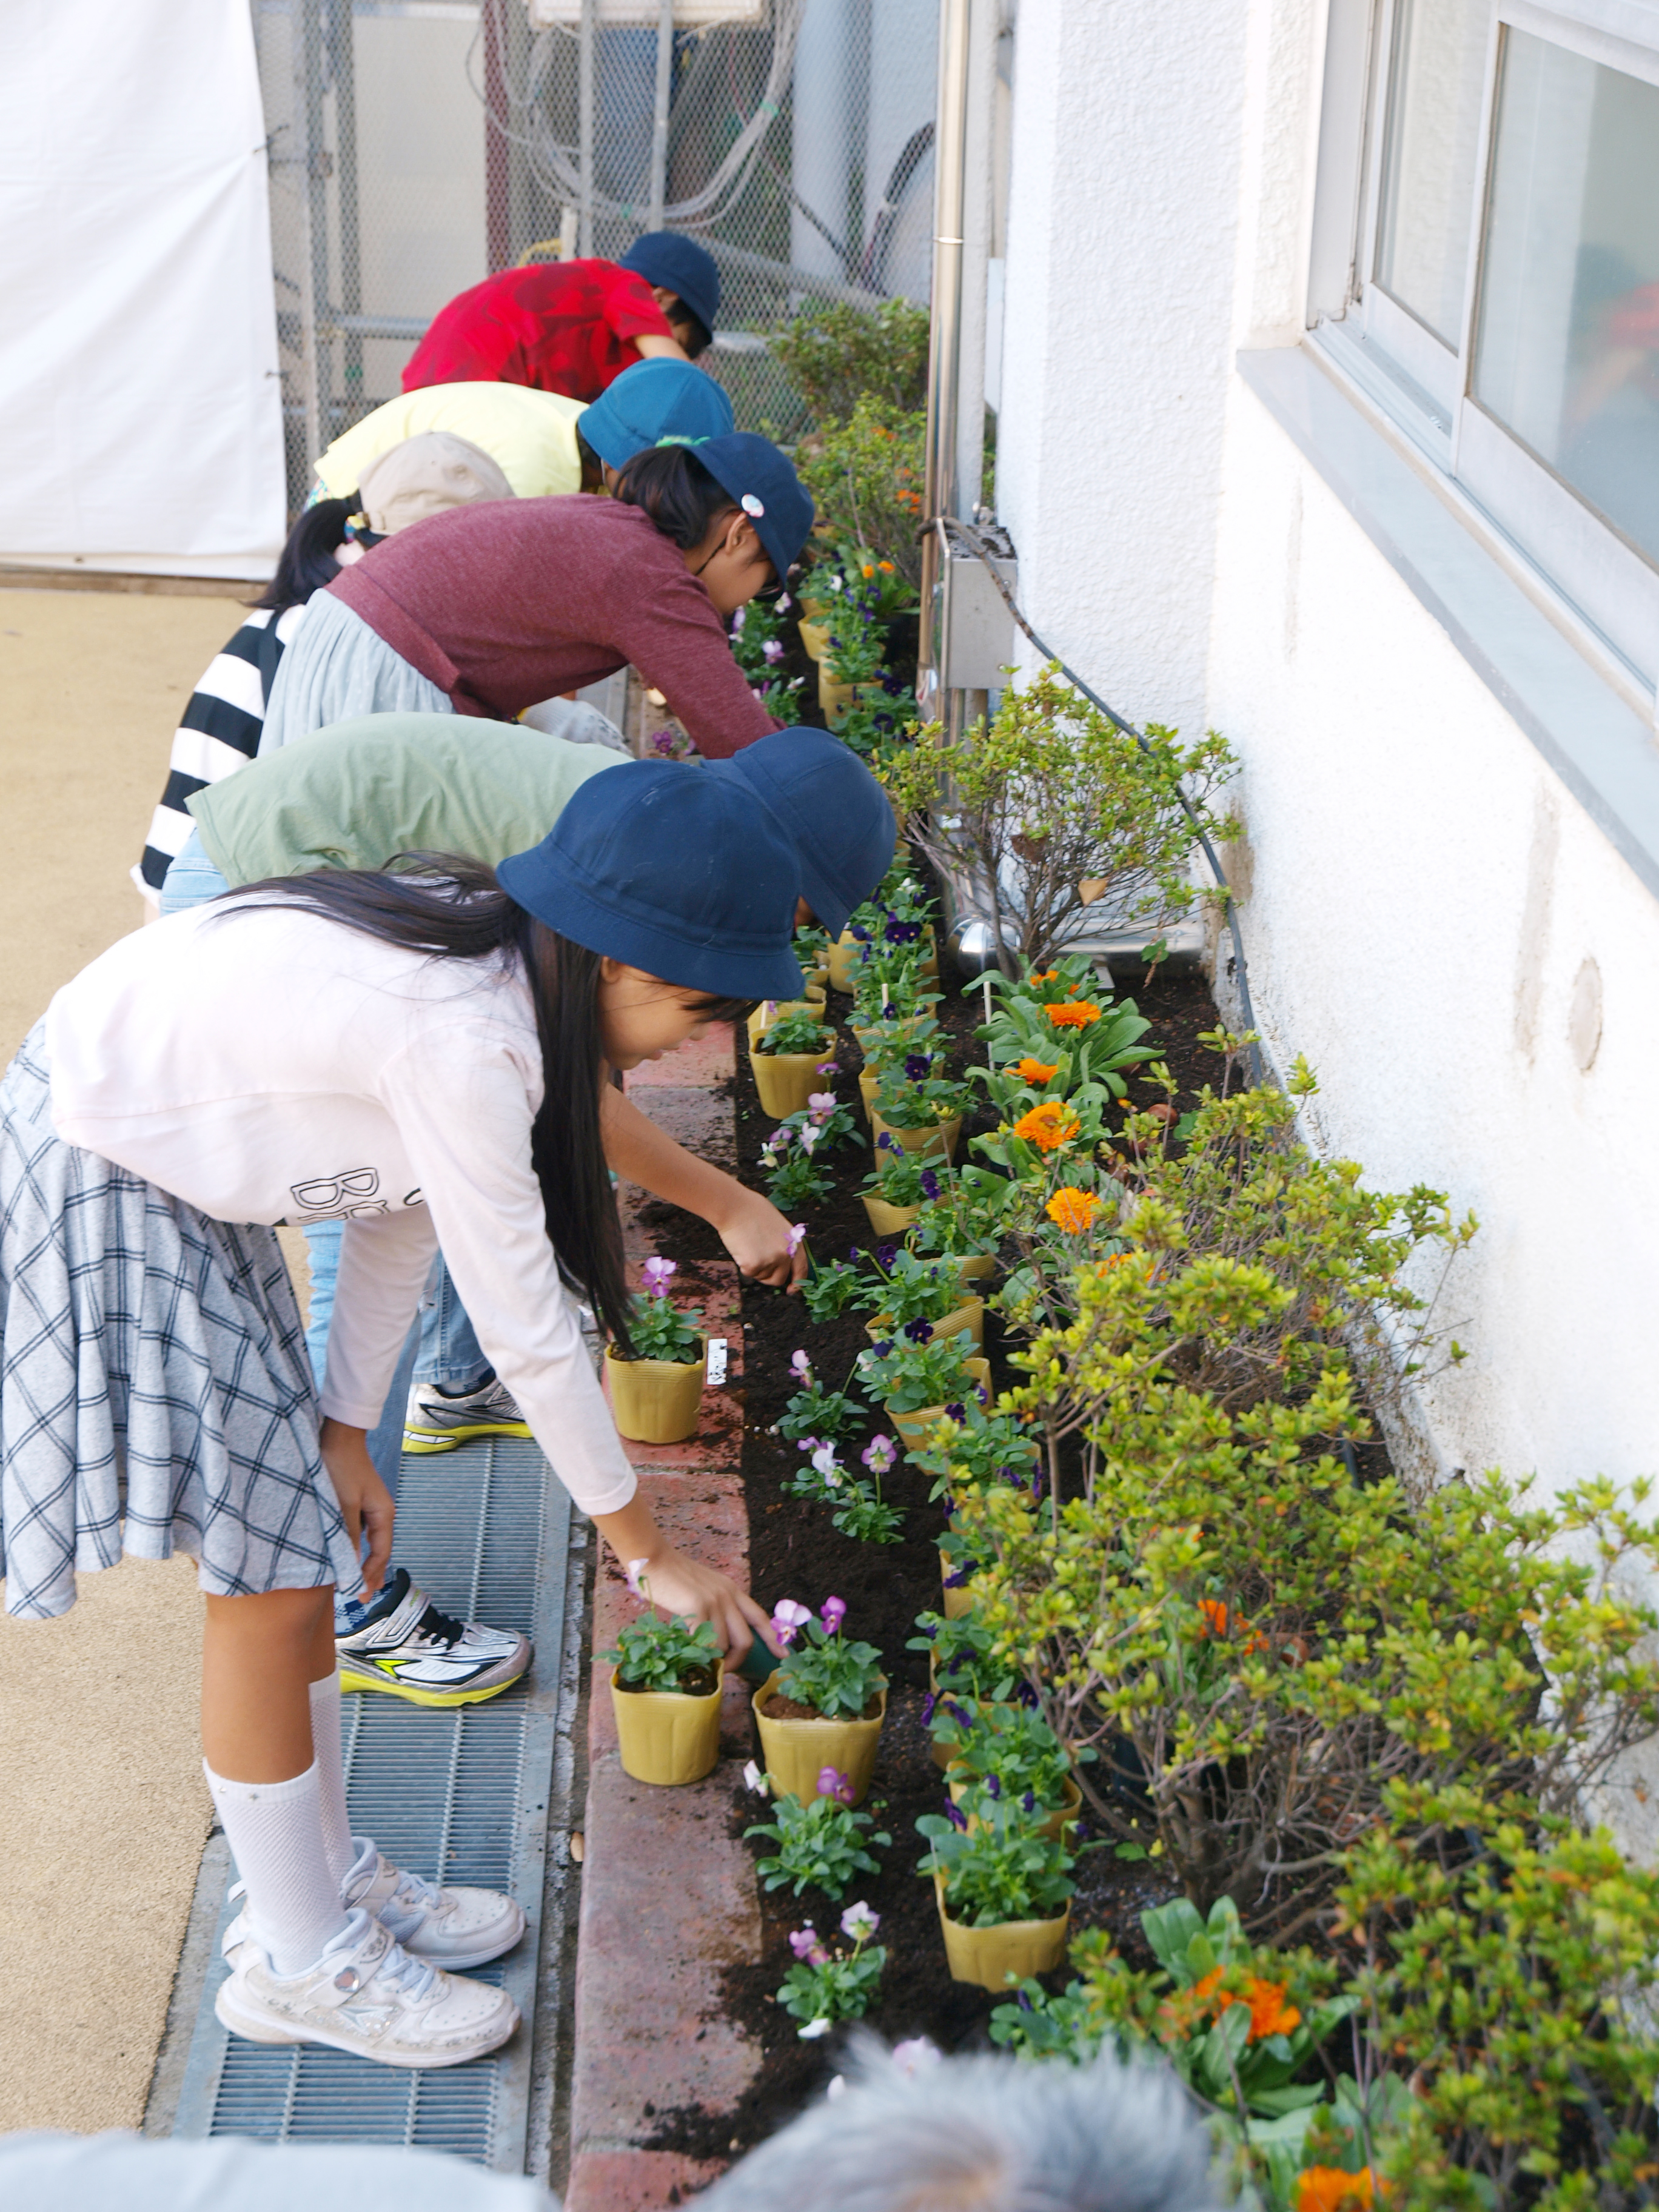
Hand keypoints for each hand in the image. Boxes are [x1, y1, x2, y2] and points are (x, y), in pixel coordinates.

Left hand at [319, 1418, 394, 1598]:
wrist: (336, 1436)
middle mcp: (379, 1512)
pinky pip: (357, 1530)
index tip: (361, 1596)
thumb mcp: (342, 1505)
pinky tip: (343, 1554)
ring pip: (367, 1541)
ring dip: (361, 1560)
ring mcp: (368, 1506)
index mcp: (383, 1513)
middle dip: (370, 1573)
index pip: (381, 1553)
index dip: (371, 1576)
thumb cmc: (340, 1467)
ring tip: (354, 1581)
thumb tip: (348, 1566)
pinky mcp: (355, 1501)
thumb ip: (347, 1536)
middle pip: (378, 1550)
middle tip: (363, 1597)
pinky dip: (352, 1546)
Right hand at [635, 1543, 780, 1667]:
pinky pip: (706, 1642)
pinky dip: (701, 1653)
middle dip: (737, 1661)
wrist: (653, 1559)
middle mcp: (728, 1595)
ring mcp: (714, 1601)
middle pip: (746, 1640)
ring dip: (714, 1659)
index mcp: (732, 1589)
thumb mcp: (704, 1589)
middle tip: (724, 1669)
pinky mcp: (697, 1606)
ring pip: (724, 1645)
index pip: (760, 1617)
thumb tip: (720, 1639)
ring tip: (700, 1659)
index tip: (783, 1655)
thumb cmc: (673, 1577)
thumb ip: (716, 1607)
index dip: (772, 1638)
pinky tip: (691, 1653)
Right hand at [713, 1184, 807, 1292]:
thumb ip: (784, 1245)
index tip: (791, 1290)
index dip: (797, 1283)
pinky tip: (741, 1248)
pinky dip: (742, 1264)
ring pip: (761, 1276)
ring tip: (748, 1246)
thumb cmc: (753, 1211)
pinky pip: (748, 1273)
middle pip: (778, 1279)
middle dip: (768, 1276)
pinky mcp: (754, 1265)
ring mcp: (771, 1260)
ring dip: (754, 1267)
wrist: (735, 1207)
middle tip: (757, 1261)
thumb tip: (782, 1262)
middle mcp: (786, 1254)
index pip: (802, 1269)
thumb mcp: (780, 1226)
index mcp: (794, 1243)